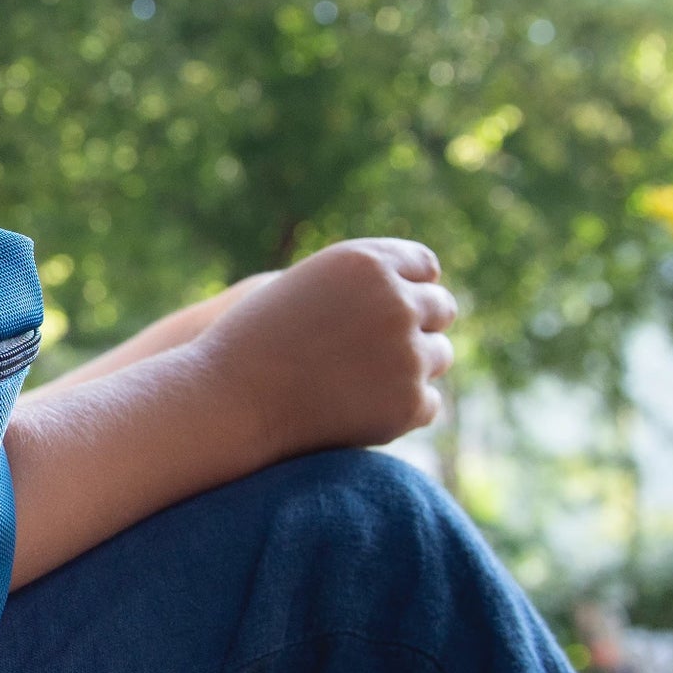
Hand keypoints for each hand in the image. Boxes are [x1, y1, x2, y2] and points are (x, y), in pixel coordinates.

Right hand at [195, 238, 456, 461]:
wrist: (230, 399)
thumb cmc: (258, 340)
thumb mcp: (307, 286)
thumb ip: (364, 281)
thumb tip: (424, 289)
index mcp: (369, 263)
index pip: (424, 266)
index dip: (410, 287)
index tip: (387, 309)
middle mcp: (395, 302)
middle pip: (442, 308)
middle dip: (418, 325)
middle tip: (377, 350)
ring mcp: (407, 354)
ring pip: (440, 355)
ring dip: (412, 366)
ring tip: (359, 379)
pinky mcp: (408, 403)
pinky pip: (428, 402)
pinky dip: (402, 407)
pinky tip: (359, 409)